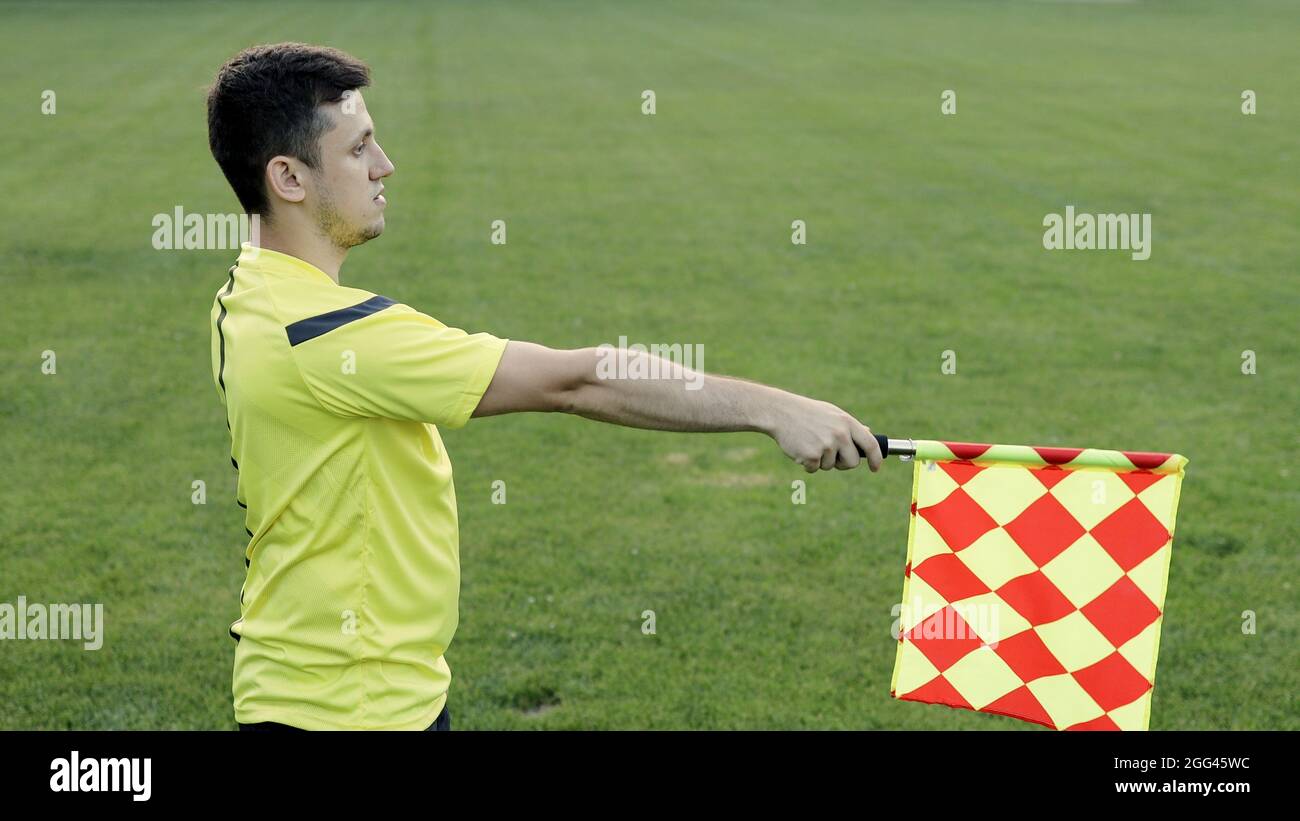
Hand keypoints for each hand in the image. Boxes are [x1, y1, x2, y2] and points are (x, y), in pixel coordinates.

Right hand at [768, 394, 882, 473]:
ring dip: (820, 461)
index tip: (876, 468)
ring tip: (809, 442)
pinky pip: (814, 469)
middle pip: (852, 462)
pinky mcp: (812, 455)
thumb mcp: (831, 413)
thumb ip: (849, 426)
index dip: (876, 459)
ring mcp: (826, 445)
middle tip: (829, 455)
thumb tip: (868, 433)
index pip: (870, 444)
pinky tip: (800, 448)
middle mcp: (839, 434)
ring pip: (831, 466)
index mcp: (847, 422)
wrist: (779, 412)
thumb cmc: (806, 412)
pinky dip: (807, 463)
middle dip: (843, 463)